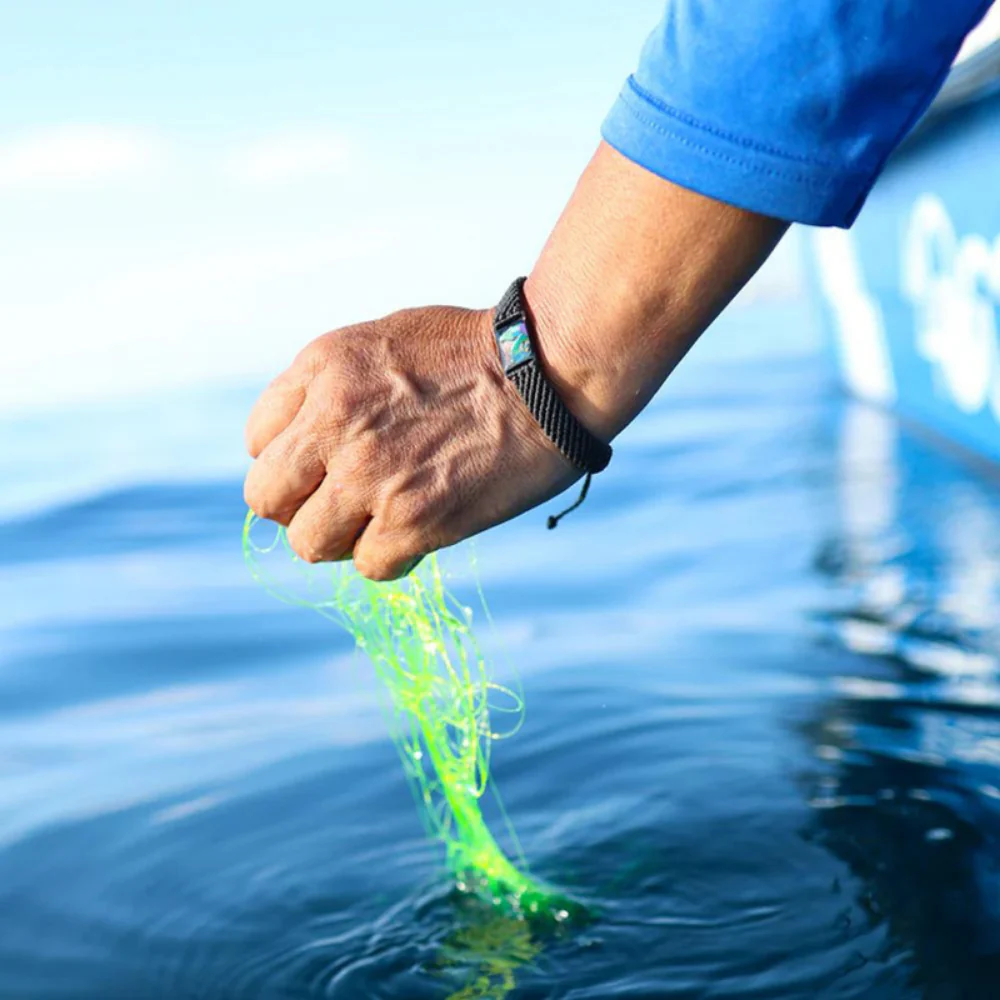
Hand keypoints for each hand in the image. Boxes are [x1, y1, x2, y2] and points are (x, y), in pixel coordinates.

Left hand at [243, 305, 577, 579]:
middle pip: (266, 500)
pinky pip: (368, 566)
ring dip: (342, 539)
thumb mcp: (381, 341)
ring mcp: (370, 476)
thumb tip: (303, 443)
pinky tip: (421, 529)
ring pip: (309, 545)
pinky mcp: (412, 521)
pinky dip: (391, 556)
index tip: (327, 462)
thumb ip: (330, 387)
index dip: (294, 460)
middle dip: (299, 506)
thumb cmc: (475, 353)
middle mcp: (334, 424)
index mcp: (322, 370)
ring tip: (382, 518)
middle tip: (338, 503)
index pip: (258, 443)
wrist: (548, 372)